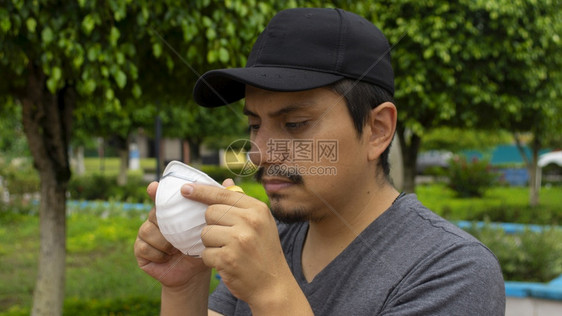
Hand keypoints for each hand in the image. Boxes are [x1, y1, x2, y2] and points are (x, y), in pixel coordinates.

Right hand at [134, 181, 209, 288]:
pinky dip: (158, 253)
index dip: (155, 191)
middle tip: (178, 232)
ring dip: (164, 241)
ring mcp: (146, 234)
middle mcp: (155, 220)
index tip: (154, 187)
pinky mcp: (140, 250)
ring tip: (176, 249)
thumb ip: (219, 203)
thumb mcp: (211, 226)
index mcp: (170, 211)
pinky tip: (167, 258)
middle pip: (154, 213)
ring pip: (148, 230)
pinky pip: (144, 247)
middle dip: (166, 222)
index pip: (159, 196)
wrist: (193, 273)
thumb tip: (229, 180)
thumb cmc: (202, 246)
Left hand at [181, 180, 297, 308]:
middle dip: (211, 225)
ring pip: (205, 233)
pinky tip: (226, 263)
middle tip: (226, 237)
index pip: (222, 194)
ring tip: (228, 251)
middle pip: (210, 212)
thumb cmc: (264, 252)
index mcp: (257, 209)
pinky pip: (205, 253)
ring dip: (211, 244)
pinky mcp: (228, 258)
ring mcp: (239, 239)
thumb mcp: (261, 223)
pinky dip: (211, 260)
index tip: (184, 189)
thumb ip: (241, 203)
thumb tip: (225, 183)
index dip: (201, 191)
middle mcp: (250, 221)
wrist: (273, 285)